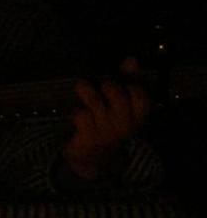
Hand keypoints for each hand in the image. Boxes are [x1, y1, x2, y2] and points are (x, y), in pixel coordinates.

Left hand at [64, 57, 149, 180]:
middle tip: (100, 84)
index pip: (141, 96)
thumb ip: (128, 82)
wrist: (92, 158)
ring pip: (95, 103)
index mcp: (137, 117)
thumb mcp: (122, 106)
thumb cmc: (108, 125)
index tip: (121, 81)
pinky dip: (77, 111)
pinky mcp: (88, 139)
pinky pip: (81, 116)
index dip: (131, 85)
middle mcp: (124, 126)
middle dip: (107, 86)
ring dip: (86, 92)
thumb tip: (131, 60)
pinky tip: (78, 114)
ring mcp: (106, 133)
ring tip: (81, 87)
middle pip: (118, 97)